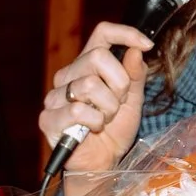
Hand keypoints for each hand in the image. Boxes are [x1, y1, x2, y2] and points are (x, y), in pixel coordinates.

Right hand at [40, 22, 155, 172]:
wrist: (103, 162)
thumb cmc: (114, 131)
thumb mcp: (133, 100)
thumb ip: (134, 75)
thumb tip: (138, 50)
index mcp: (88, 67)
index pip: (101, 34)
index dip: (124, 33)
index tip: (147, 44)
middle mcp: (68, 76)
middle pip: (98, 57)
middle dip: (119, 84)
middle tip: (118, 103)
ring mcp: (55, 96)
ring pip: (89, 84)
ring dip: (108, 107)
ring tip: (105, 119)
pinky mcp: (48, 117)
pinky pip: (79, 110)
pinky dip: (95, 122)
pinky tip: (93, 129)